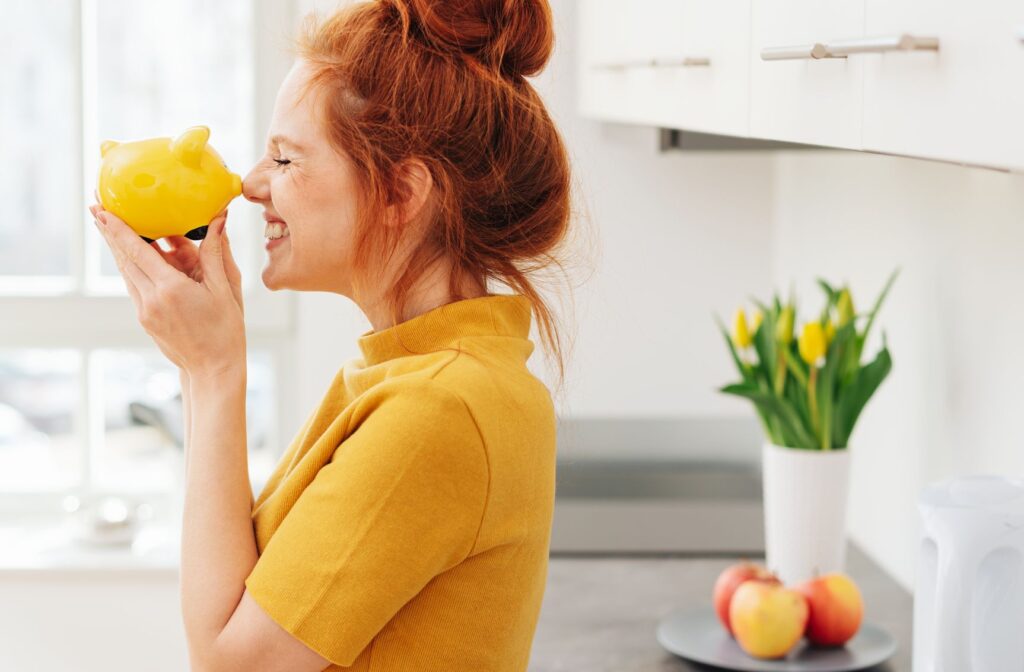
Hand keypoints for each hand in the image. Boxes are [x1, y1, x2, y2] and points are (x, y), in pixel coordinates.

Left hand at [89, 202, 246, 378]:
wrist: (214, 369)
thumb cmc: (226, 331)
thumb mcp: (226, 289)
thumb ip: (216, 252)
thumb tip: (218, 220)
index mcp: (171, 289)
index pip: (138, 250)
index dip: (118, 228)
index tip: (102, 209)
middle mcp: (151, 299)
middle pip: (124, 258)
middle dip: (109, 232)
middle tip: (96, 207)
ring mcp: (145, 311)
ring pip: (127, 272)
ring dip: (118, 248)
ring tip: (109, 226)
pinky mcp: (144, 319)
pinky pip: (135, 286)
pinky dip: (132, 266)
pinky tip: (133, 256)